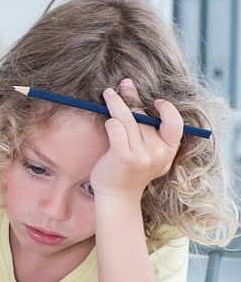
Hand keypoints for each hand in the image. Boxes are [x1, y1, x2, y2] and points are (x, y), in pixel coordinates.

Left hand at [90, 77, 182, 201]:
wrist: (117, 197)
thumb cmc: (129, 172)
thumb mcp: (149, 157)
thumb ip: (152, 138)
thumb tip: (140, 106)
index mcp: (168, 151)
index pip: (175, 125)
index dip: (167, 110)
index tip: (157, 101)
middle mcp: (158, 153)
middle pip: (144, 117)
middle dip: (133, 97)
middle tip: (125, 84)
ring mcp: (141, 156)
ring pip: (128, 119)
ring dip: (117, 102)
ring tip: (109, 92)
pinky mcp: (123, 157)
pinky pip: (116, 129)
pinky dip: (110, 121)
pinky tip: (107, 119)